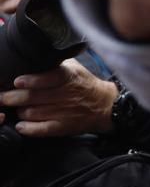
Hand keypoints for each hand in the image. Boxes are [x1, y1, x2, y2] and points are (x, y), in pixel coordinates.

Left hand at [0, 59, 117, 137]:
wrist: (103, 105)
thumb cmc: (84, 84)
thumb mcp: (75, 68)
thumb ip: (56, 63)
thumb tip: (33, 57)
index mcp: (68, 78)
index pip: (49, 78)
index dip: (31, 80)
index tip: (17, 81)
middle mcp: (65, 95)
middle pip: (33, 97)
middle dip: (13, 98)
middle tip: (2, 97)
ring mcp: (63, 112)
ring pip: (31, 113)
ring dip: (19, 111)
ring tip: (16, 108)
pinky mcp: (62, 127)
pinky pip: (40, 129)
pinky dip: (28, 128)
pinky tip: (21, 125)